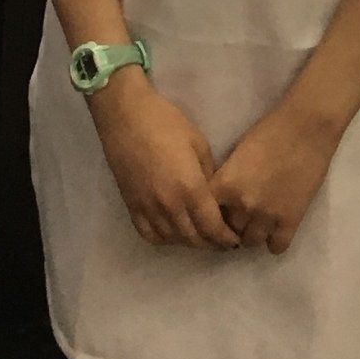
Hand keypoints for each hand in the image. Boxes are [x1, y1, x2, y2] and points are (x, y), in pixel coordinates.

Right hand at [89, 71, 240, 250]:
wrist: (125, 114)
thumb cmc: (165, 122)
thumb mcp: (199, 144)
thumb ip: (209, 176)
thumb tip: (214, 197)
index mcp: (190, 188)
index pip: (213, 228)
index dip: (226, 238)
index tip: (234, 240)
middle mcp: (170, 205)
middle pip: (195, 239)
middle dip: (212, 244)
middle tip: (221, 240)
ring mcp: (148, 207)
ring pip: (173, 239)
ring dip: (190, 242)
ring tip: (200, 236)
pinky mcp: (131, 205)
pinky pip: (149, 234)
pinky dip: (165, 239)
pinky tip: (173, 232)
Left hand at [209, 106, 337, 254]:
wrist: (306, 128)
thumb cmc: (269, 132)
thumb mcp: (236, 155)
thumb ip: (226, 181)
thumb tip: (221, 201)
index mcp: (225, 185)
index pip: (206, 216)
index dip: (209, 217)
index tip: (215, 217)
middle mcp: (242, 205)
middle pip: (228, 231)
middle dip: (231, 226)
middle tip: (239, 218)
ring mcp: (267, 215)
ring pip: (251, 242)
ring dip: (252, 234)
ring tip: (257, 224)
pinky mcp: (291, 220)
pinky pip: (276, 247)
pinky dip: (274, 241)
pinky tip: (276, 229)